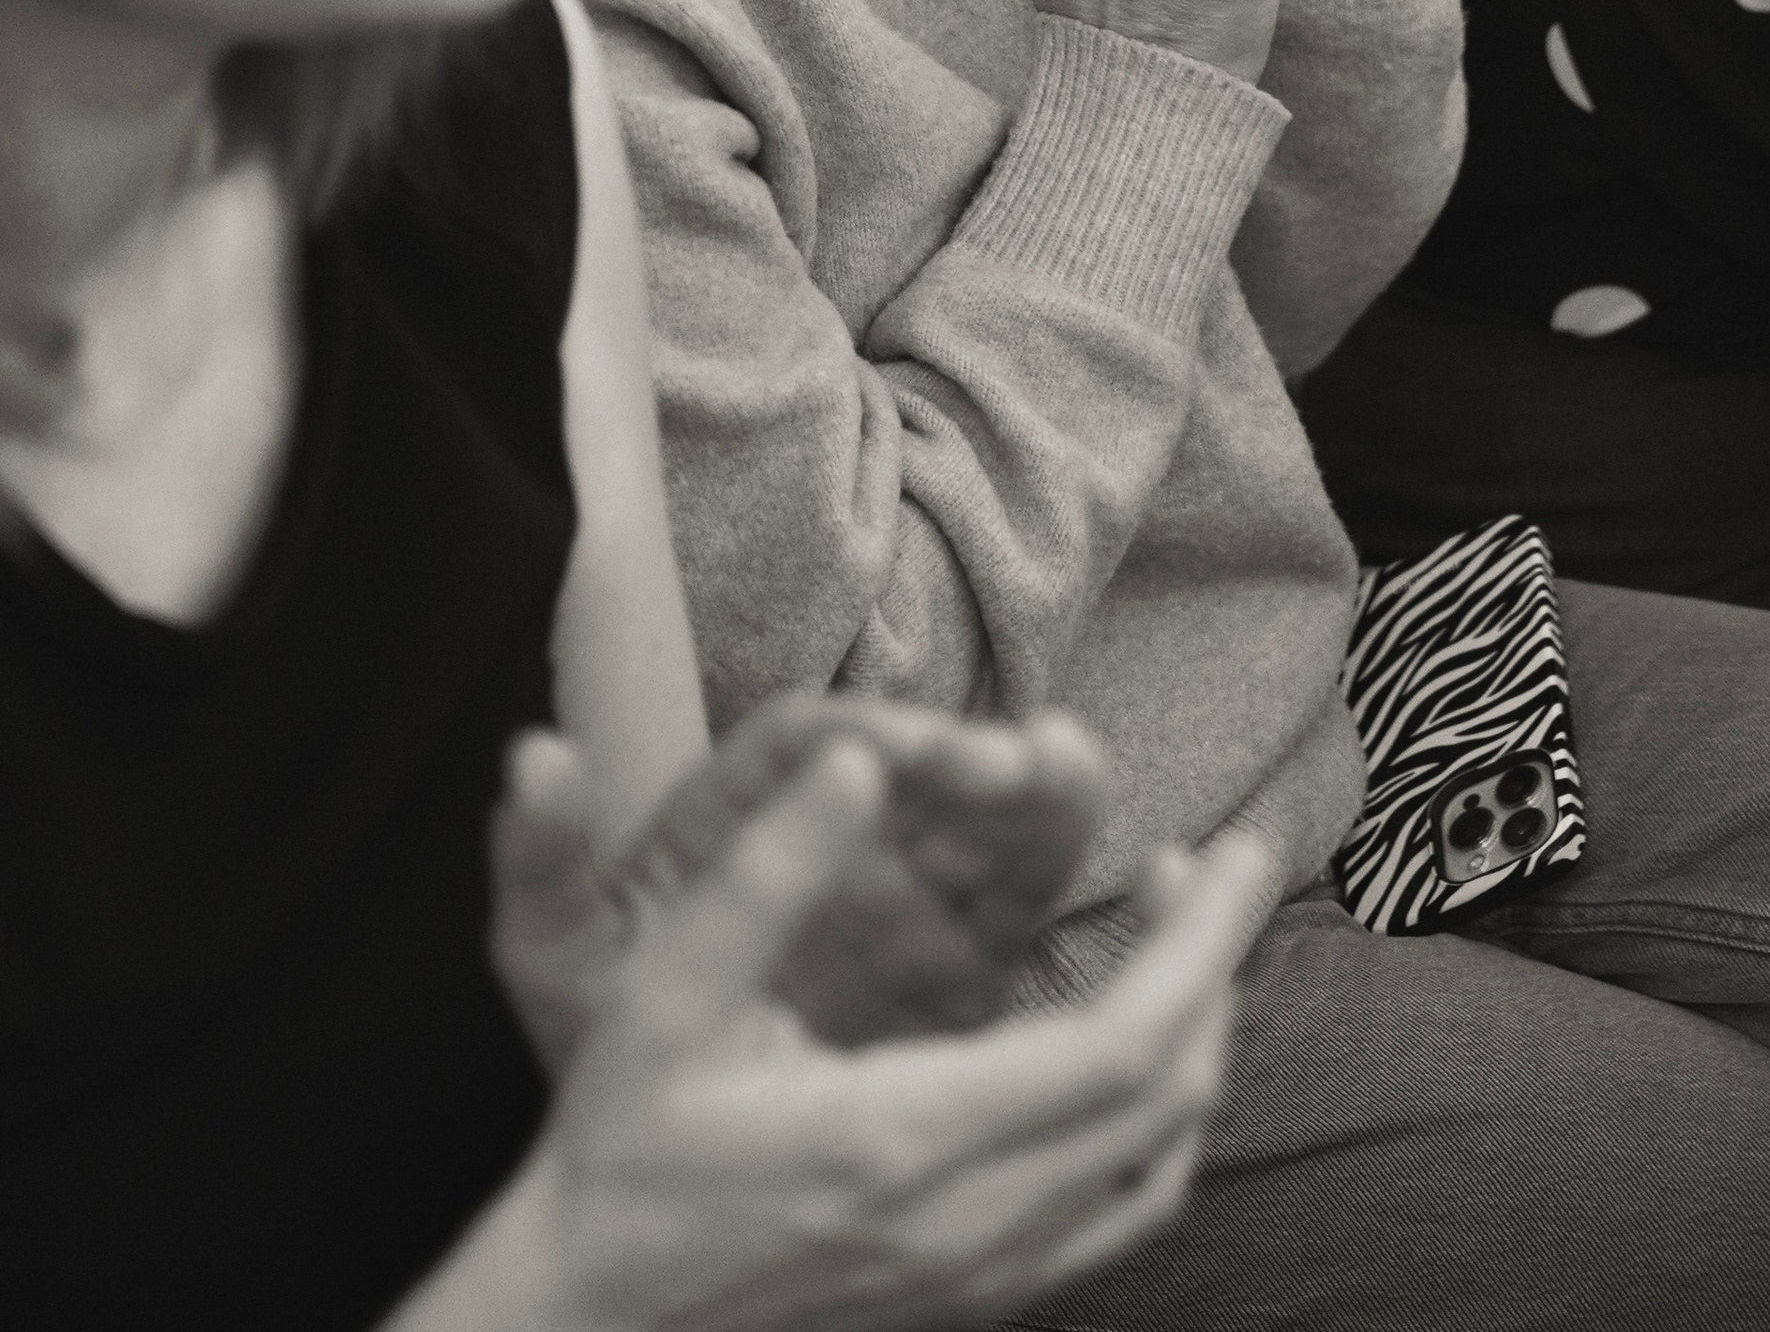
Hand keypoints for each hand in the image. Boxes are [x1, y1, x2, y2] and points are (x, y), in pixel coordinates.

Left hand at [492, 703, 1114, 1075]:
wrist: (655, 1138)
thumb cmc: (599, 1025)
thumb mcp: (553, 953)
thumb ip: (543, 862)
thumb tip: (530, 756)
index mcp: (741, 808)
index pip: (807, 745)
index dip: (862, 735)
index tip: (905, 746)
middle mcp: (837, 827)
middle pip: (920, 766)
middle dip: (975, 754)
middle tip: (1029, 757)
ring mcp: (907, 887)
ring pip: (987, 820)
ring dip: (1039, 790)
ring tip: (1076, 769)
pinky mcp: (962, 952)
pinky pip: (1029, 903)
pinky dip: (1074, 872)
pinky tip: (1136, 866)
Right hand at [509, 738, 1262, 1331]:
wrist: (587, 1321)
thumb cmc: (621, 1151)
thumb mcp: (664, 994)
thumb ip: (765, 874)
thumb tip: (859, 760)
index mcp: (902, 1137)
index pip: (1121, 1044)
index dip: (1200, 943)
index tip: (1237, 850)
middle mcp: (962, 1224)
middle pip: (1165, 1101)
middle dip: (1217, 971)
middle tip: (1220, 864)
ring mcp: (975, 1279)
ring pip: (1156, 1170)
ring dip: (1194, 1046)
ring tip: (1175, 938)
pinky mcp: (970, 1301)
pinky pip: (1114, 1218)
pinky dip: (1155, 1129)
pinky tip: (1122, 1051)